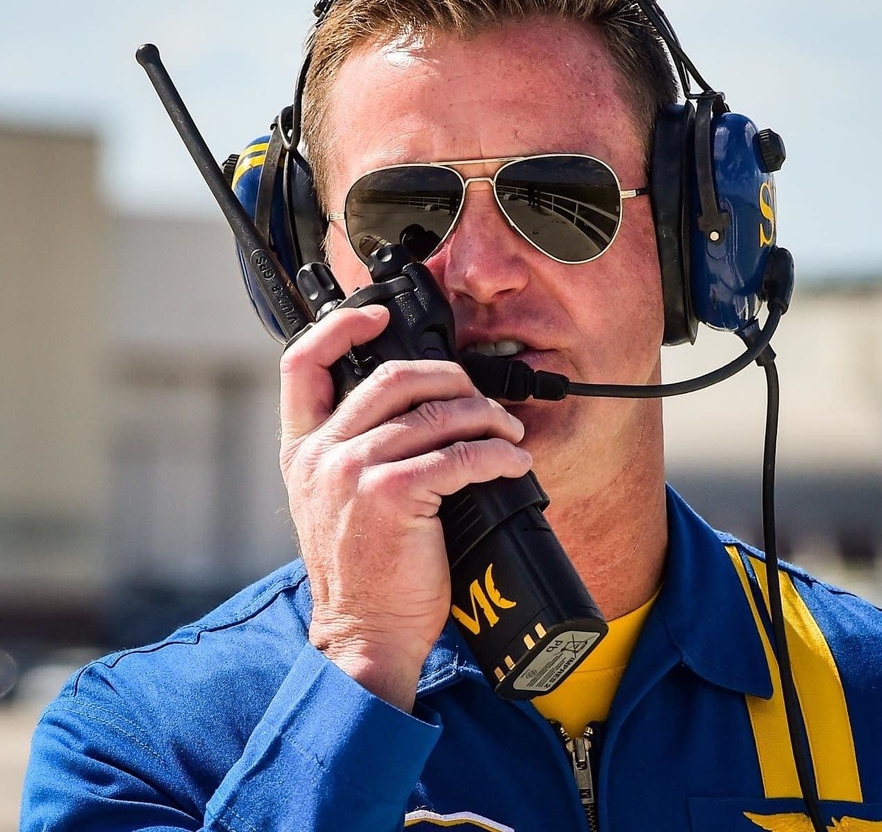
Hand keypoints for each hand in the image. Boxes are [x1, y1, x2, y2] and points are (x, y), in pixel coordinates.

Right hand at [279, 305, 531, 710]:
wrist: (363, 634)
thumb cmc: (361, 570)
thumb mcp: (332, 501)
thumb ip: (353, 451)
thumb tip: (418, 410)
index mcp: (302, 449)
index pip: (302, 364)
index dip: (340, 327)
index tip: (376, 314)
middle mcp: (321, 453)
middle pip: (393, 377)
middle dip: (449, 377)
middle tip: (477, 396)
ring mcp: (353, 471)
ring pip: (434, 413)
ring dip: (484, 417)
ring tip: (508, 432)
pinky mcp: (392, 495)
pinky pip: (460, 454)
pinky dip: (498, 452)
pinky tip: (513, 462)